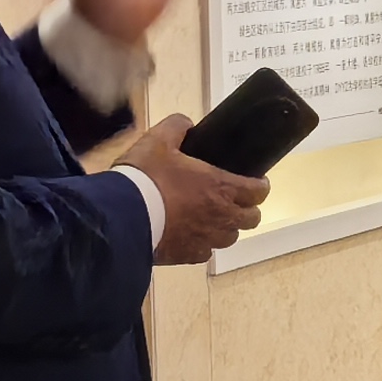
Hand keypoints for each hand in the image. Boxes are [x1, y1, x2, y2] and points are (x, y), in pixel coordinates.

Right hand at [126, 113, 267, 264]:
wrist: (121, 216)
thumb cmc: (145, 177)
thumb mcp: (157, 141)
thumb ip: (177, 127)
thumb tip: (186, 124)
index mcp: (221, 187)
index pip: (259, 191)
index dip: (260, 186)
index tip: (255, 182)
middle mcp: (221, 217)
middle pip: (252, 218)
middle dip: (247, 209)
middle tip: (234, 199)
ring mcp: (206, 240)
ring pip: (230, 237)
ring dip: (226, 227)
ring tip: (212, 218)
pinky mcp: (188, 256)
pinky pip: (205, 252)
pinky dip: (203, 244)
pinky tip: (190, 235)